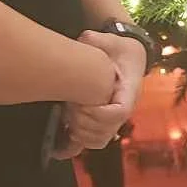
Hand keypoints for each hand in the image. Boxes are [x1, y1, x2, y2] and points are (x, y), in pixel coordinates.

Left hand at [51, 30, 147, 160]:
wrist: (128, 58)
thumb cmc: (119, 50)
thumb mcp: (111, 40)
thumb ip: (97, 40)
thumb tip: (86, 39)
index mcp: (128, 91)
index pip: (119, 112)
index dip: (99, 113)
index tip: (83, 104)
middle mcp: (123, 110)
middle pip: (106, 130)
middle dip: (83, 121)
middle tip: (69, 107)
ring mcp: (113, 120)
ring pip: (98, 141)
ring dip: (79, 133)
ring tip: (67, 118)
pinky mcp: (102, 124)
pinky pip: (91, 143)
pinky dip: (75, 147)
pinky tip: (58, 147)